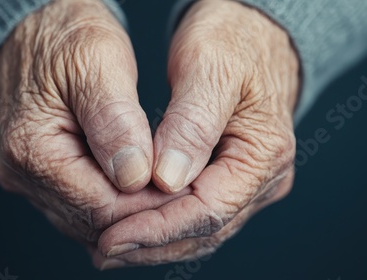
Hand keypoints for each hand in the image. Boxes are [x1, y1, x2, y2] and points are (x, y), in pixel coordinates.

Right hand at [0, 0, 185, 267]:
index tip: (190, 193)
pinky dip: (114, 203)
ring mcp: (30, 178)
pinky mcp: (41, 175)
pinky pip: (81, 207)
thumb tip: (135, 178)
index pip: (101, 207)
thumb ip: (115, 123)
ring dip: (131, 212)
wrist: (33, 29)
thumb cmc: (63, 36)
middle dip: (144, 214)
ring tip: (168, 190)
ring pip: (89, 221)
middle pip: (94, 221)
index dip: (150, 207)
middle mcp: (23, 174)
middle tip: (188, 194)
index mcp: (32, 150)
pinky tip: (141, 187)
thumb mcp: (96, 63)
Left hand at [96, 0, 299, 265]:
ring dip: (154, 242)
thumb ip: (192, 125)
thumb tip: (167, 180)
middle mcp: (261, 178)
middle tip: (103, 250)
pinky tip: (132, 226)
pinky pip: (195, 212)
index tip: (113, 236)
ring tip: (109, 246)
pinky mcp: (229, 177)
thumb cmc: (234, 40)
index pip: (209, 210)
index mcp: (263, 154)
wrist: (252, 32)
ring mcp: (248, 182)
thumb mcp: (212, 69)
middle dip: (151, 244)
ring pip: (199, 228)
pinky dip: (163, 224)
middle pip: (204, 230)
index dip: (158, 229)